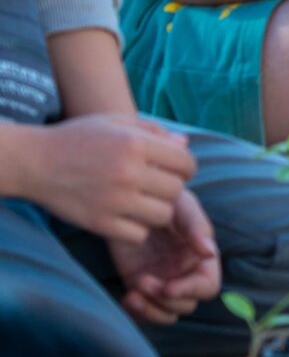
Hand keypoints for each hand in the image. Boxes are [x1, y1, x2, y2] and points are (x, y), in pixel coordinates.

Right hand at [8, 115, 194, 244]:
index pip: (185, 163)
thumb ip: (155, 131)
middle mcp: (128, 172)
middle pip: (177, 190)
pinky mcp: (99, 223)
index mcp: (136, 144)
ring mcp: (114, 200)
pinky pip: (139, 234)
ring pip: (163, 215)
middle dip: (172, 188)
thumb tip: (185, 146)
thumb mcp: (117, 122)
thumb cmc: (79, 139)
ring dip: (158, 210)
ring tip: (144, 202)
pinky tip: (127, 217)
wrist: (35, 162)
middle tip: (158, 187)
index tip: (174, 170)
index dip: (185, 167)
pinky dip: (138, 228)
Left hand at [108, 185, 218, 324]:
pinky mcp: (139, 286)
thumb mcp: (183, 207)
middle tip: (144, 281)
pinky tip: (126, 297)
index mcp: (201, 259)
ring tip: (133, 293)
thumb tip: (210, 252)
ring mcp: (162, 282)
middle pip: (185, 306)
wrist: (132, 201)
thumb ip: (197, 228)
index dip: (191, 291)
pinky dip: (135, 312)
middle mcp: (185, 275)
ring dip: (150, 310)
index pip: (207, 287)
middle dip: (165, 300)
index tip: (168, 286)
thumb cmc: (166, 199)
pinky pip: (142, 313)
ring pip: (165, 314)